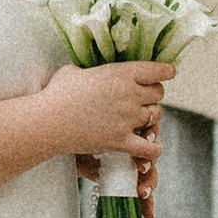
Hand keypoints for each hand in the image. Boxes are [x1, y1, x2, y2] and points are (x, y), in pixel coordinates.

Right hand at [54, 59, 169, 158]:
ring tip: (142, 119)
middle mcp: (129, 94)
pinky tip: (152, 146)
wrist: (47, 121)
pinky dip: (153, 147)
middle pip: (158, 93)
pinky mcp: (121, 141)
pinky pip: (149, 147)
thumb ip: (90, 72)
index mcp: (120, 73)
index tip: (170, 72)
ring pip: (156, 116)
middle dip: (153, 95)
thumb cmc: (56, 93)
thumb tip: (90, 75)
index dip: (165, 71)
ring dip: (151, 117)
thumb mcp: (74, 71)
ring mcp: (127, 118)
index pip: (156, 70)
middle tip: (144, 98)